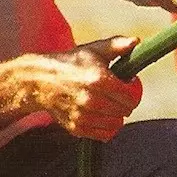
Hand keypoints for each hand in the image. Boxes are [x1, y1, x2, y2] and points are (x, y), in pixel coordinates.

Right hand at [27, 36, 144, 140]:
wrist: (40, 81)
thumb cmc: (70, 63)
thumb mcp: (94, 50)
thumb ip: (117, 45)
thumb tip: (136, 41)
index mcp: (99, 80)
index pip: (131, 96)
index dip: (133, 90)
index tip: (128, 84)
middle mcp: (91, 100)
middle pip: (125, 111)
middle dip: (126, 103)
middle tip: (118, 94)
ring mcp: (83, 116)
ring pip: (116, 124)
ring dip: (116, 116)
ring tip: (108, 104)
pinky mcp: (76, 128)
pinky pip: (103, 135)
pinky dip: (106, 127)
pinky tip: (101, 115)